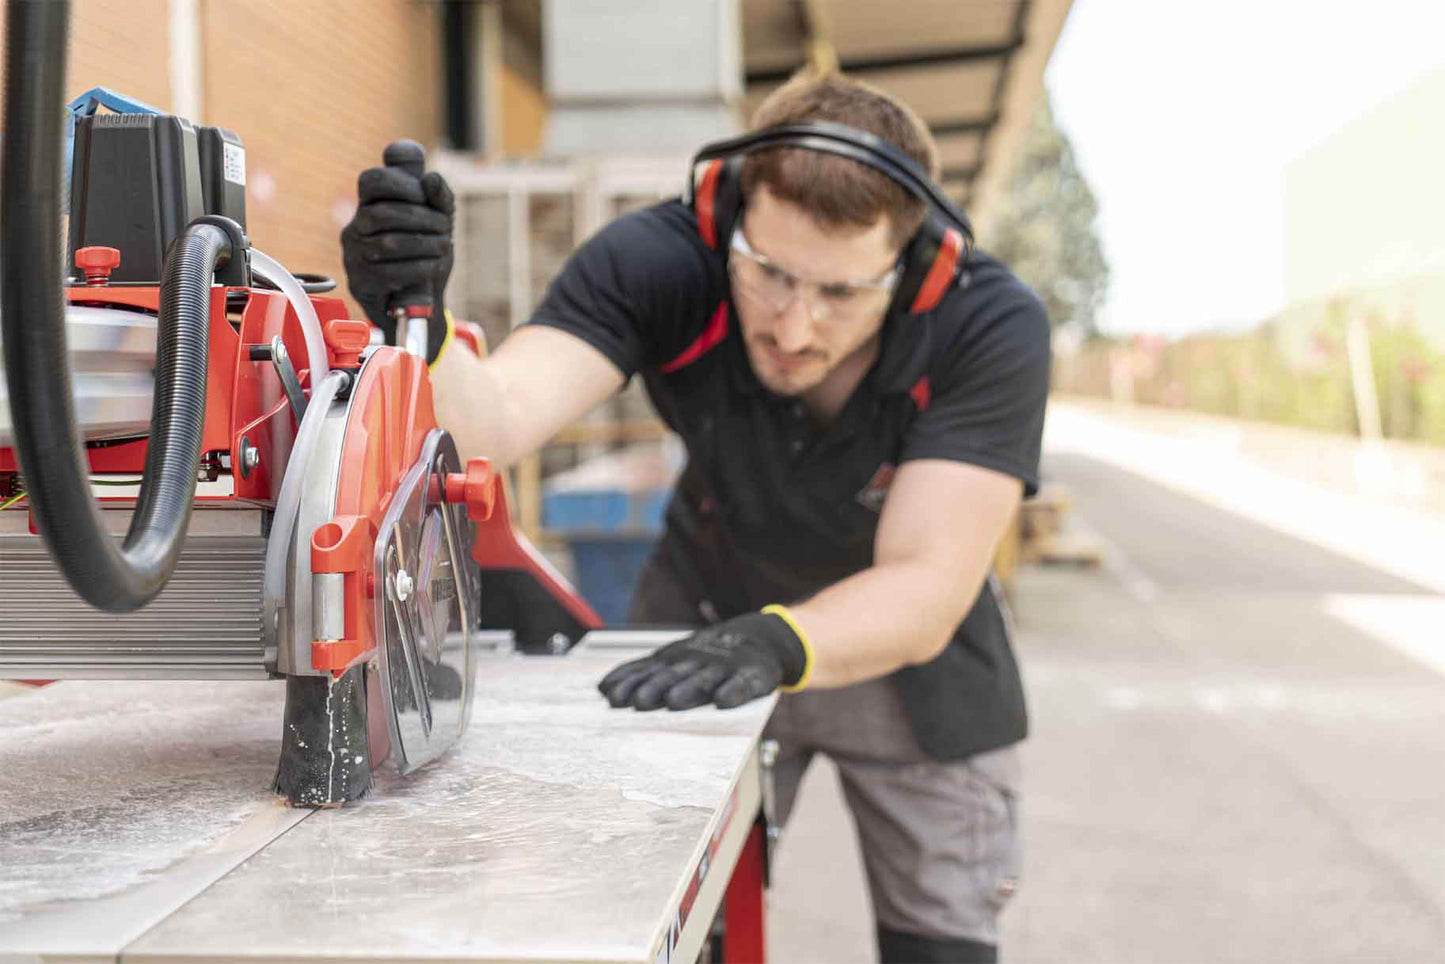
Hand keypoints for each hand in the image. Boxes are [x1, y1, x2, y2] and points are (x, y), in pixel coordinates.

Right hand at [340, 144, 454, 360]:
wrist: (421, 301)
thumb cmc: (426, 253)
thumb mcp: (439, 221)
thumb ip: (439, 196)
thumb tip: (430, 179)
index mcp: (369, 205)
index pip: (371, 180)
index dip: (400, 183)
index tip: (424, 195)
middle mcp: (355, 229)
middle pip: (381, 214)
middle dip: (420, 218)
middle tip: (446, 227)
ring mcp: (354, 257)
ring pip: (387, 243)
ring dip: (424, 243)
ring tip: (445, 246)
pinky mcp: (361, 284)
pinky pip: (390, 273)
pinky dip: (420, 267)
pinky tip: (433, 266)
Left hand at [598, 610, 809, 710]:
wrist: (759, 639)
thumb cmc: (706, 658)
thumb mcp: (673, 660)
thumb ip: (641, 674)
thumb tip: (601, 689)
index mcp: (675, 659)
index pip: (648, 670)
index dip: (631, 683)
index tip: (613, 699)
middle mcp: (696, 661)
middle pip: (673, 675)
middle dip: (654, 687)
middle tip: (640, 703)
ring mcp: (723, 667)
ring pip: (704, 679)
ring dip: (689, 690)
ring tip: (675, 702)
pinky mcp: (751, 675)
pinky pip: (742, 684)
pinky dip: (733, 691)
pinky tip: (724, 700)